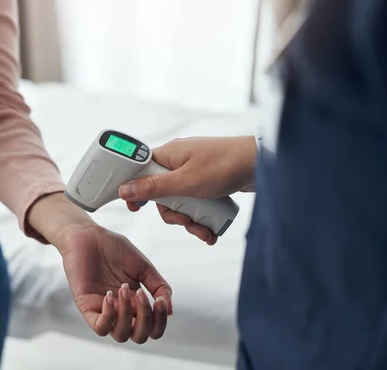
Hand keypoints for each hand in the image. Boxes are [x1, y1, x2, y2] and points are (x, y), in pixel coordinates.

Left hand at [27, 193, 172, 343]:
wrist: (88, 236)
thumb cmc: (114, 249)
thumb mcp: (144, 267)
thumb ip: (159, 287)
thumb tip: (171, 312)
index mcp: (136, 303)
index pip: (153, 328)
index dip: (161, 321)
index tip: (160, 301)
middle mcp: (121, 311)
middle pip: (139, 337)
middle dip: (146, 320)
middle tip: (142, 294)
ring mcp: (104, 310)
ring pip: (121, 335)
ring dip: (127, 314)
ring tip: (122, 289)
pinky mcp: (87, 306)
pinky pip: (100, 327)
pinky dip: (109, 316)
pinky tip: (110, 295)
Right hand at [118, 136, 256, 244]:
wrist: (262, 164)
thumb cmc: (224, 166)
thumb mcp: (185, 182)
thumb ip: (153, 188)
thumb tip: (124, 190)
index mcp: (168, 155)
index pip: (140, 171)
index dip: (136, 191)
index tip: (136, 208)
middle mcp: (178, 161)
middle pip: (160, 194)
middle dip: (173, 214)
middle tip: (185, 222)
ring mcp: (193, 171)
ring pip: (179, 201)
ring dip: (189, 220)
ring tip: (204, 232)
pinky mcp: (206, 181)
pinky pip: (194, 202)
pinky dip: (200, 216)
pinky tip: (210, 230)